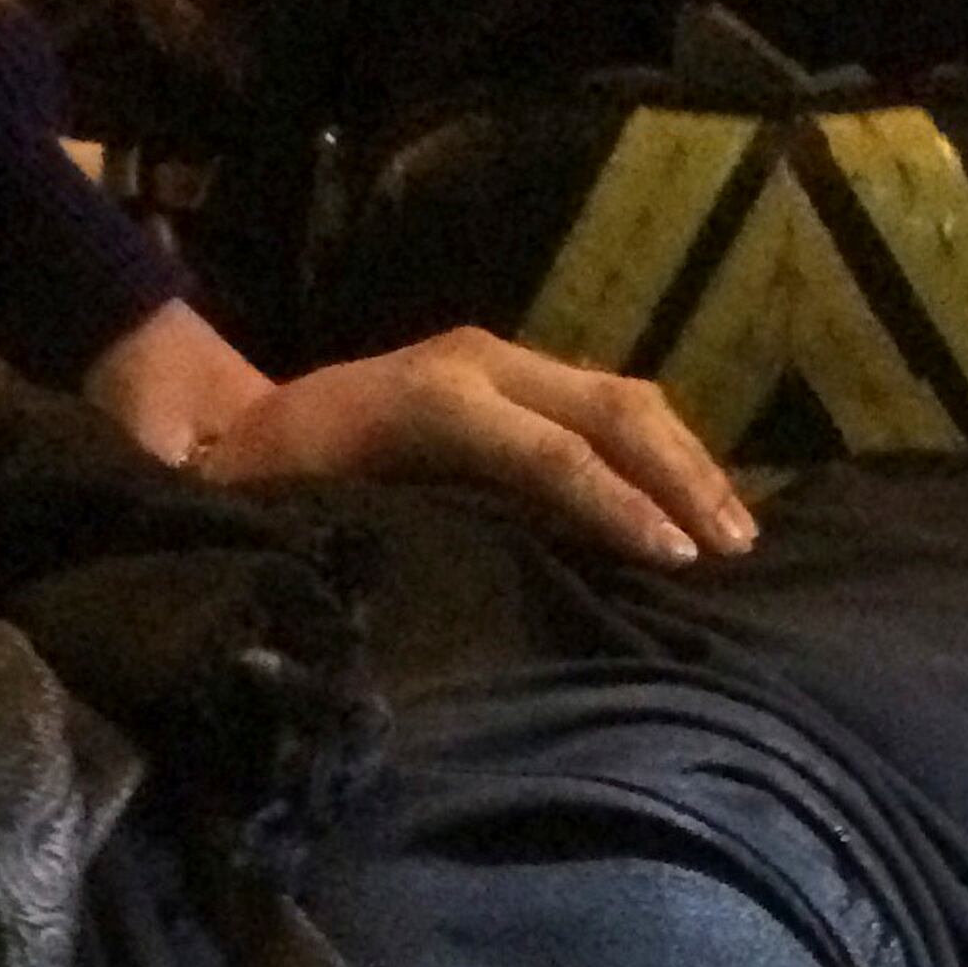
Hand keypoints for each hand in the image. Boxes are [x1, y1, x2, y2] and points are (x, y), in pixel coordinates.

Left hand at [85, 296, 756, 563]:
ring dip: (686, 462)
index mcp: (424, 397)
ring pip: (622, 397)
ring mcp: (499, 360)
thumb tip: (432, 606)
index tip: (674, 563)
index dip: (614, 506)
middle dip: (680, 479)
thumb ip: (352, 544)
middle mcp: (472, 361)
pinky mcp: (514, 376)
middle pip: (607, 409)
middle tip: (733, 552)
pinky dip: (663, 452)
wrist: (231, 422)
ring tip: (736, 534)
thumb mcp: (284, 518)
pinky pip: (608, 405)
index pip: (547, 450)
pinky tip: (699, 508)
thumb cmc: (255, 490)